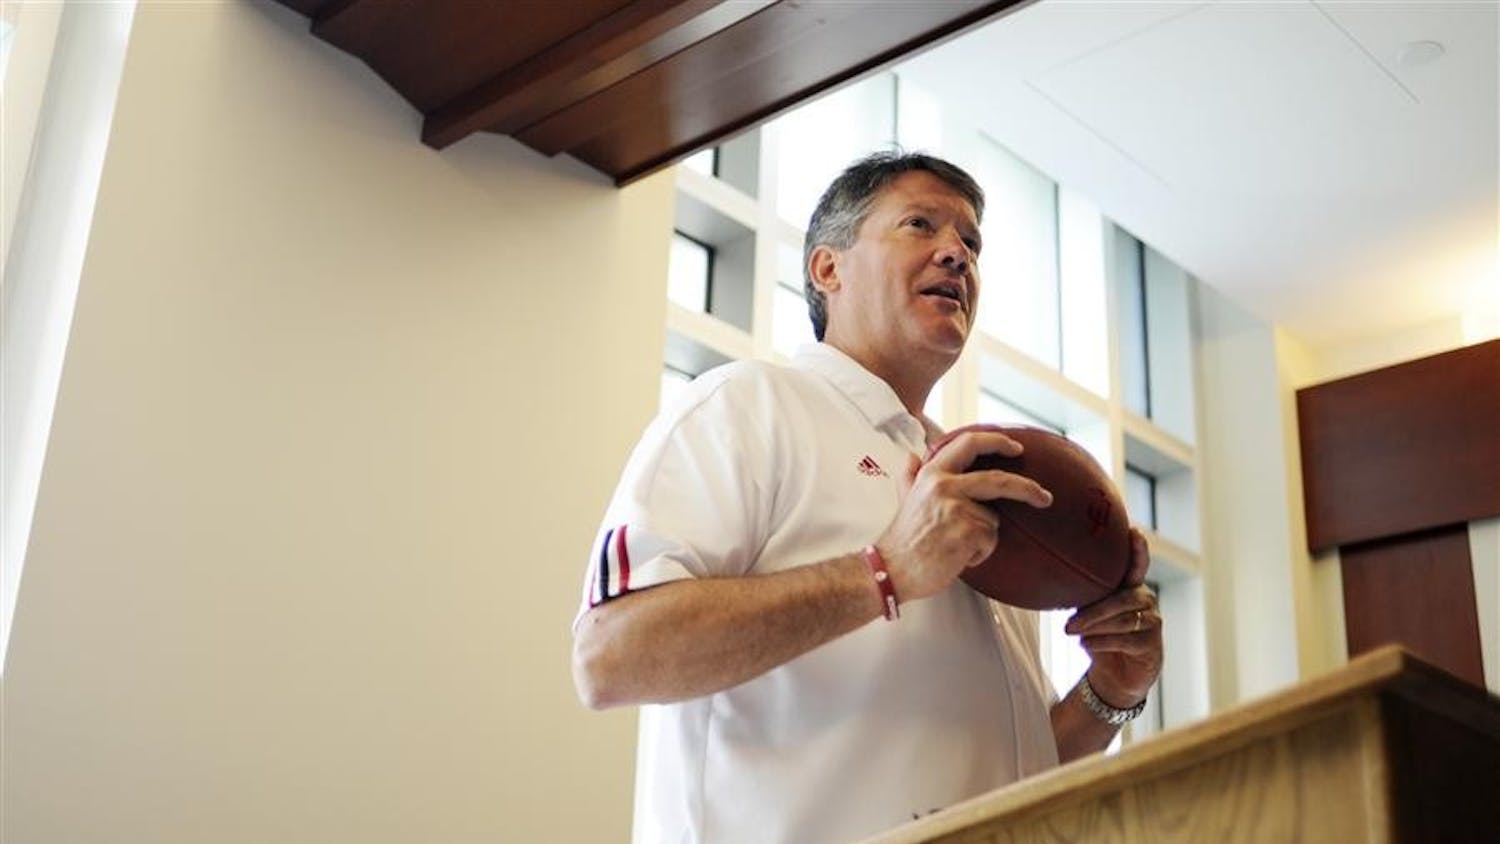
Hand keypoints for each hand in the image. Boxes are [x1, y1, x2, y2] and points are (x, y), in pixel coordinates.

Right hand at [876, 428, 1052, 603]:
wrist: (891, 569)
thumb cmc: (903, 539)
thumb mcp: (904, 498)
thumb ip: (910, 475)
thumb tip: (913, 457)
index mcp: (932, 473)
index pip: (968, 443)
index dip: (997, 442)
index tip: (1016, 448)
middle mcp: (944, 485)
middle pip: (1000, 480)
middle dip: (1028, 489)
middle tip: (1044, 497)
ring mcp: (956, 508)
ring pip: (993, 520)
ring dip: (982, 539)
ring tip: (955, 546)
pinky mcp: (966, 532)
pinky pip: (989, 541)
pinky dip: (979, 554)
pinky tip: (956, 557)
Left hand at [1064, 527, 1162, 706]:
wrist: (1116, 675)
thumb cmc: (1100, 635)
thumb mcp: (1088, 611)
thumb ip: (1079, 593)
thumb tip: (1044, 574)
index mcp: (1130, 587)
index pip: (1137, 565)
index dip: (1138, 550)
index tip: (1133, 532)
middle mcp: (1145, 600)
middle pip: (1121, 599)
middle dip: (1093, 611)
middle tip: (1068, 623)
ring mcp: (1153, 622)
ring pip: (1123, 621)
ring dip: (1094, 627)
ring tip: (1072, 633)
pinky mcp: (1152, 645)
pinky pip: (1126, 640)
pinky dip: (1102, 642)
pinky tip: (1085, 645)